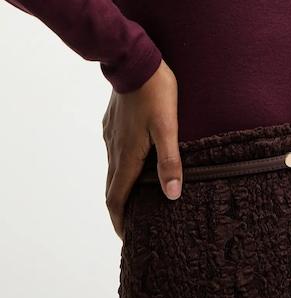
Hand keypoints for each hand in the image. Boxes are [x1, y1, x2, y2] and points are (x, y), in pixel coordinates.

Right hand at [101, 59, 182, 239]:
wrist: (134, 60)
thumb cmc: (155, 92)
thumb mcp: (168, 126)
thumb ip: (170, 160)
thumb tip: (172, 195)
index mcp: (127, 156)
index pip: (116, 200)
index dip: (121, 222)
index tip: (128, 237)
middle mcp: (114, 149)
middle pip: (112, 188)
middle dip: (121, 209)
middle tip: (134, 223)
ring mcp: (111, 135)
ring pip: (113, 168)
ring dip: (122, 186)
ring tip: (137, 196)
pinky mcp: (112, 122)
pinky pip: (114, 151)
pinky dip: (122, 165)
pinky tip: (135, 160)